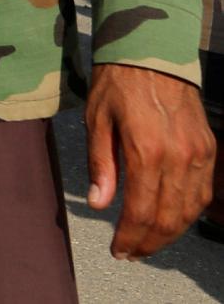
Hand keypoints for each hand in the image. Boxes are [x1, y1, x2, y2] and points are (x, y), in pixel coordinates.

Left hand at [85, 62, 213, 258]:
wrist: (153, 52)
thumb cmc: (117, 83)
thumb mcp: (97, 120)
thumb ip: (101, 165)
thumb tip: (99, 205)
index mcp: (146, 151)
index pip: (140, 212)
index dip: (129, 237)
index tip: (117, 250)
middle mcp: (178, 158)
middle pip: (168, 218)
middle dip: (148, 242)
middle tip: (131, 253)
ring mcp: (198, 155)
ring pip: (189, 211)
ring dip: (170, 234)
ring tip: (148, 243)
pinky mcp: (208, 149)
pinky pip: (202, 193)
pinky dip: (187, 213)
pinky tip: (171, 220)